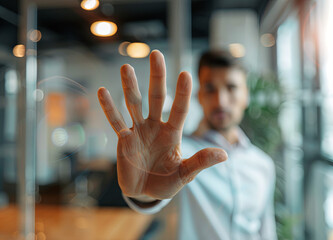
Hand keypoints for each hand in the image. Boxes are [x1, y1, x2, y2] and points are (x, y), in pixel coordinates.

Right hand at [97, 50, 226, 199]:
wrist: (145, 191)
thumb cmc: (166, 182)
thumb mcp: (185, 174)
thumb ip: (200, 162)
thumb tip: (225, 155)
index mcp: (172, 133)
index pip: (179, 110)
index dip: (183, 93)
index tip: (186, 74)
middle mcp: (156, 126)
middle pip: (157, 98)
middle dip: (157, 78)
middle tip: (156, 55)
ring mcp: (139, 131)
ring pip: (134, 104)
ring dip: (130, 87)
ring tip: (126, 67)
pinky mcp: (124, 140)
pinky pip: (116, 122)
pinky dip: (109, 108)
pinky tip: (102, 92)